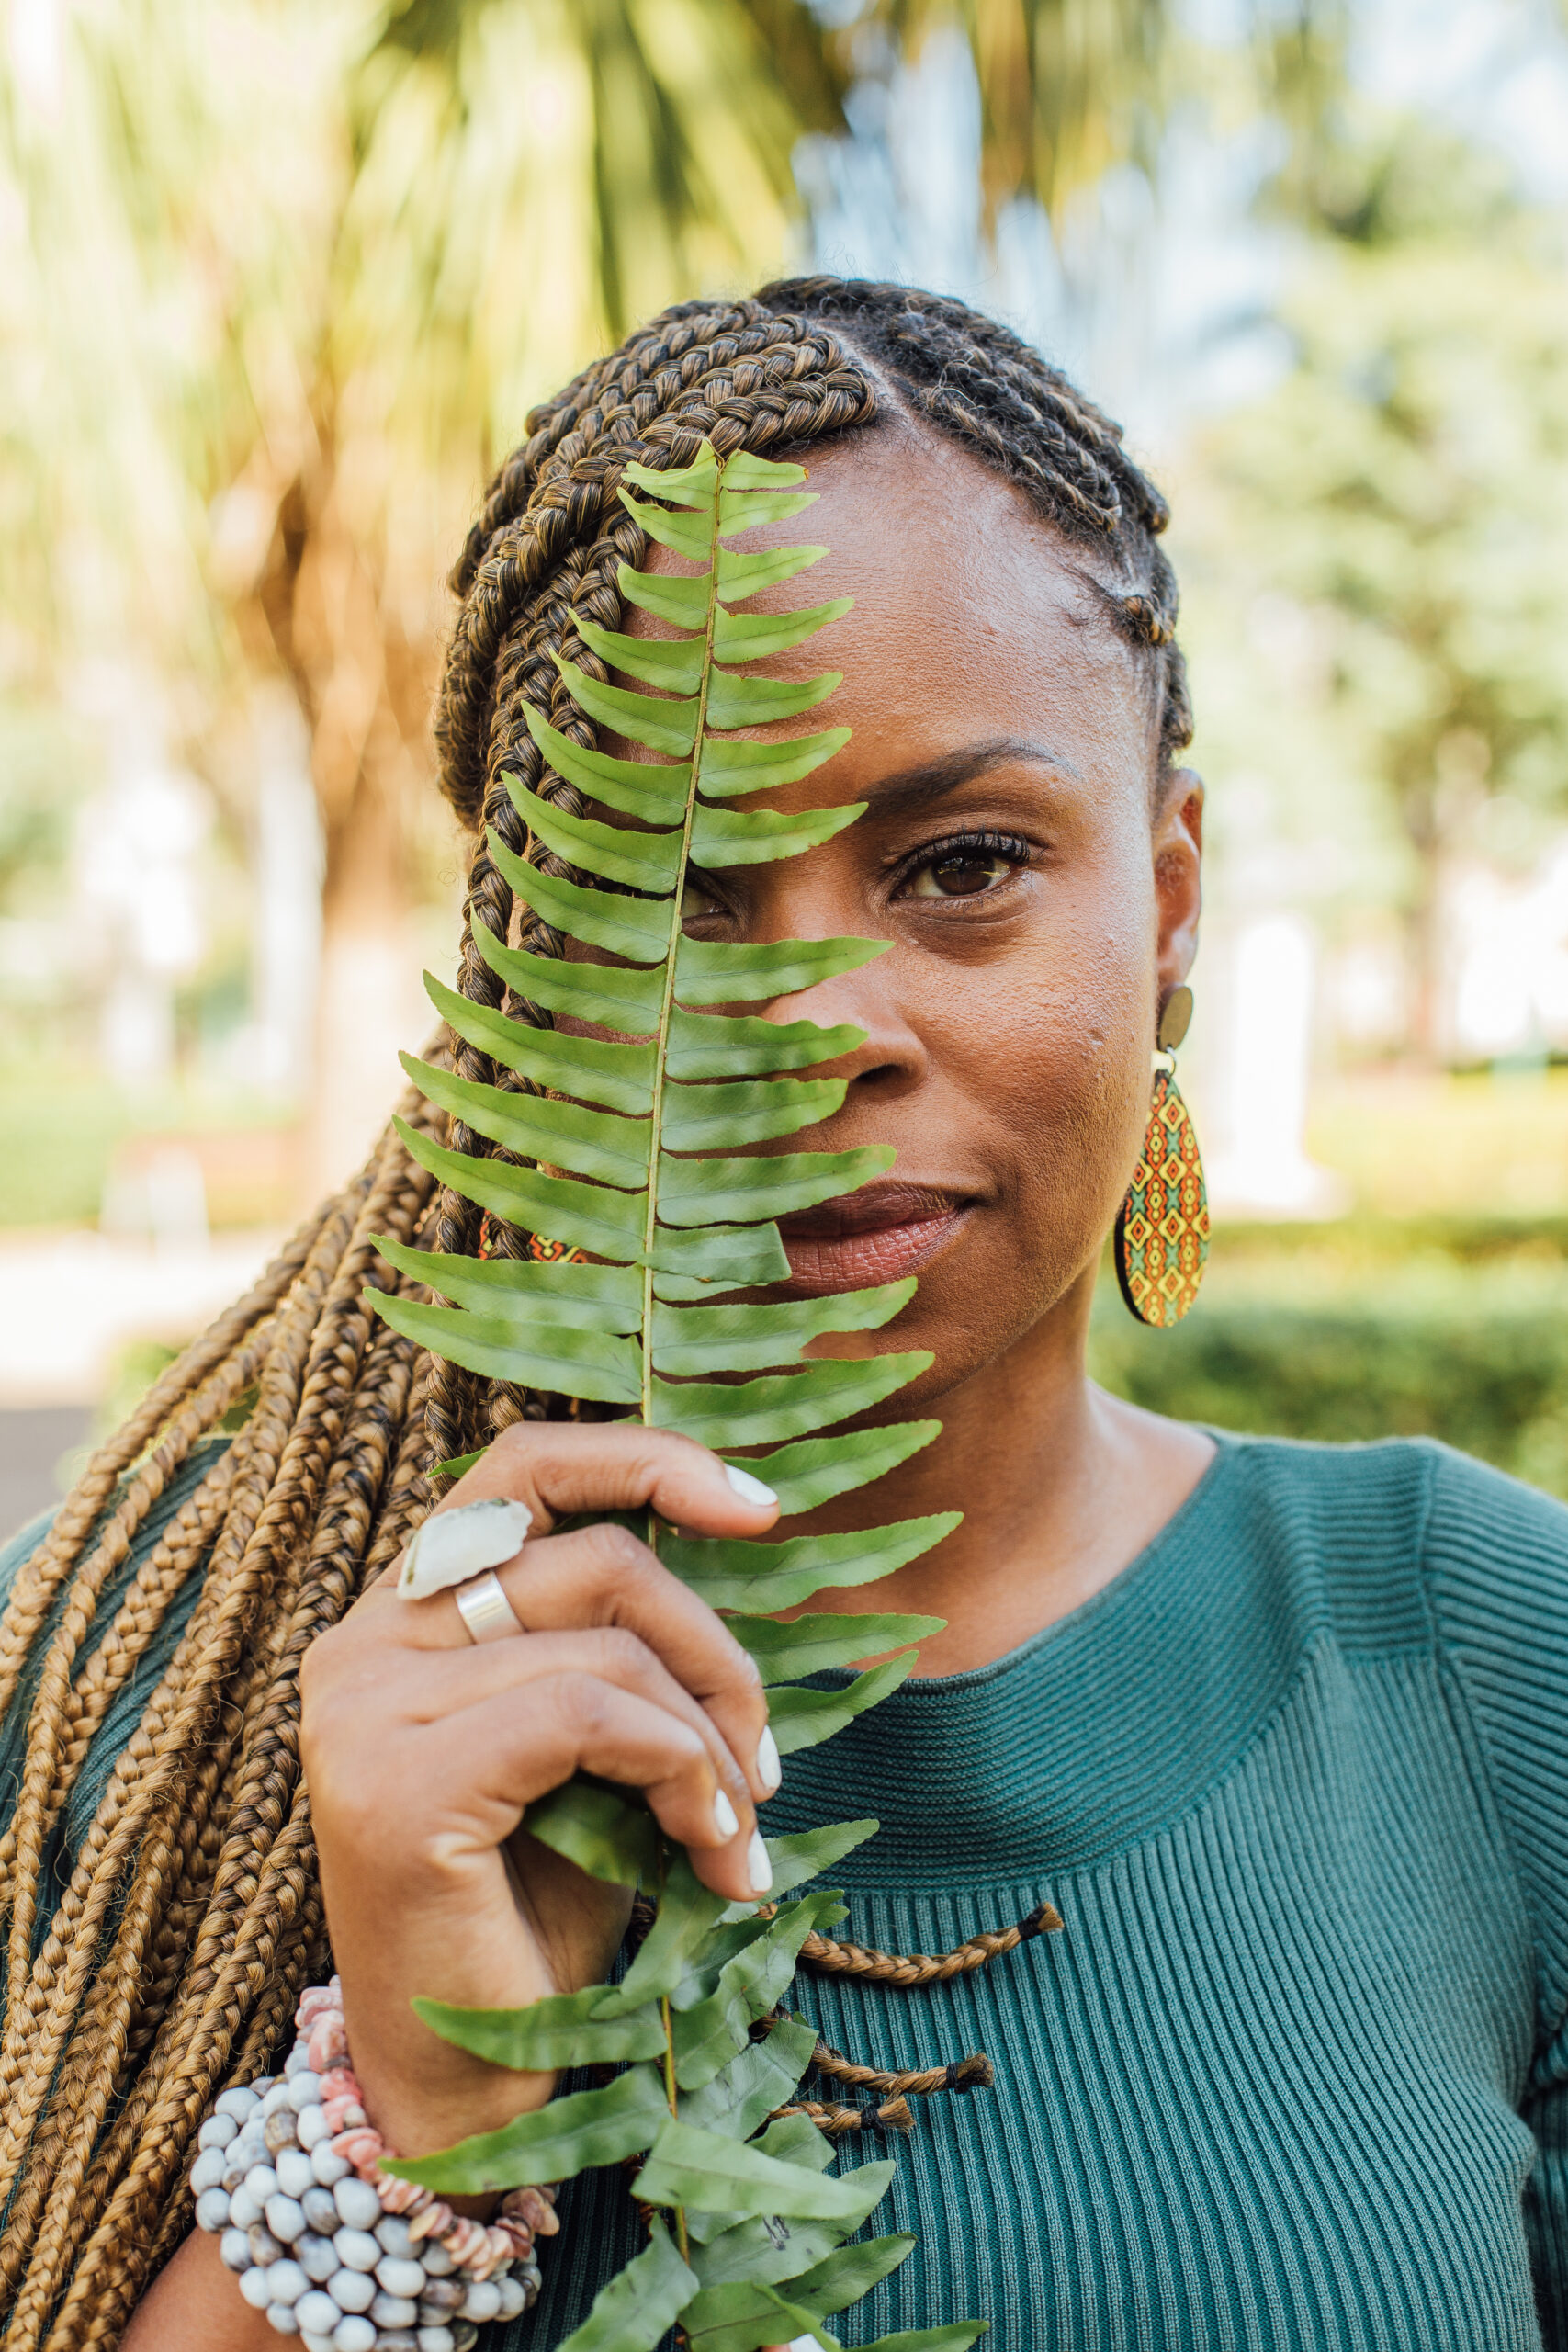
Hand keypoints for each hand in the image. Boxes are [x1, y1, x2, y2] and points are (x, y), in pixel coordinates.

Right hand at [300, 1423, 780, 2166]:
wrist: (472, 2094)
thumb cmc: (541, 1915)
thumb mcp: (590, 1751)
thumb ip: (616, 1642)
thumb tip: (739, 1525)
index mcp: (400, 1613)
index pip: (522, 1465)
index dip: (647, 1459)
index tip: (761, 1509)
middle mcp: (361, 1643)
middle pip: (595, 1554)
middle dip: (717, 1648)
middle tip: (768, 1758)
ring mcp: (365, 1710)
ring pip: (608, 1644)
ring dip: (709, 1739)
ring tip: (738, 1830)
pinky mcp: (400, 1785)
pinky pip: (592, 1715)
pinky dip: (682, 1770)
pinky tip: (710, 1850)